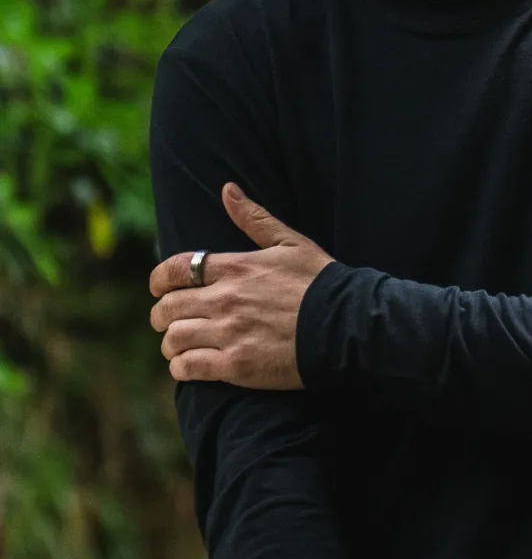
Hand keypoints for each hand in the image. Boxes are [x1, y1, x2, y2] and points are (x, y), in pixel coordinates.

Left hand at [148, 183, 333, 389]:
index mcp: (234, 268)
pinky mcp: (237, 365)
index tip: (158, 289)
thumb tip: (227, 190)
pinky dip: (181, 368)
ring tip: (176, 348)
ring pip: (175, 338)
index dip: (158, 280)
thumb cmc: (322, 283)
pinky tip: (186, 368)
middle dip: (161, 316)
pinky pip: (189, 368)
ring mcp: (229, 333)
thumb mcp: (291, 243)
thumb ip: (255, 219)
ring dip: (170, 344)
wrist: (347, 325)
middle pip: (169, 307)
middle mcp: (225, 299)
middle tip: (165, 323)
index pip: (176, 269)